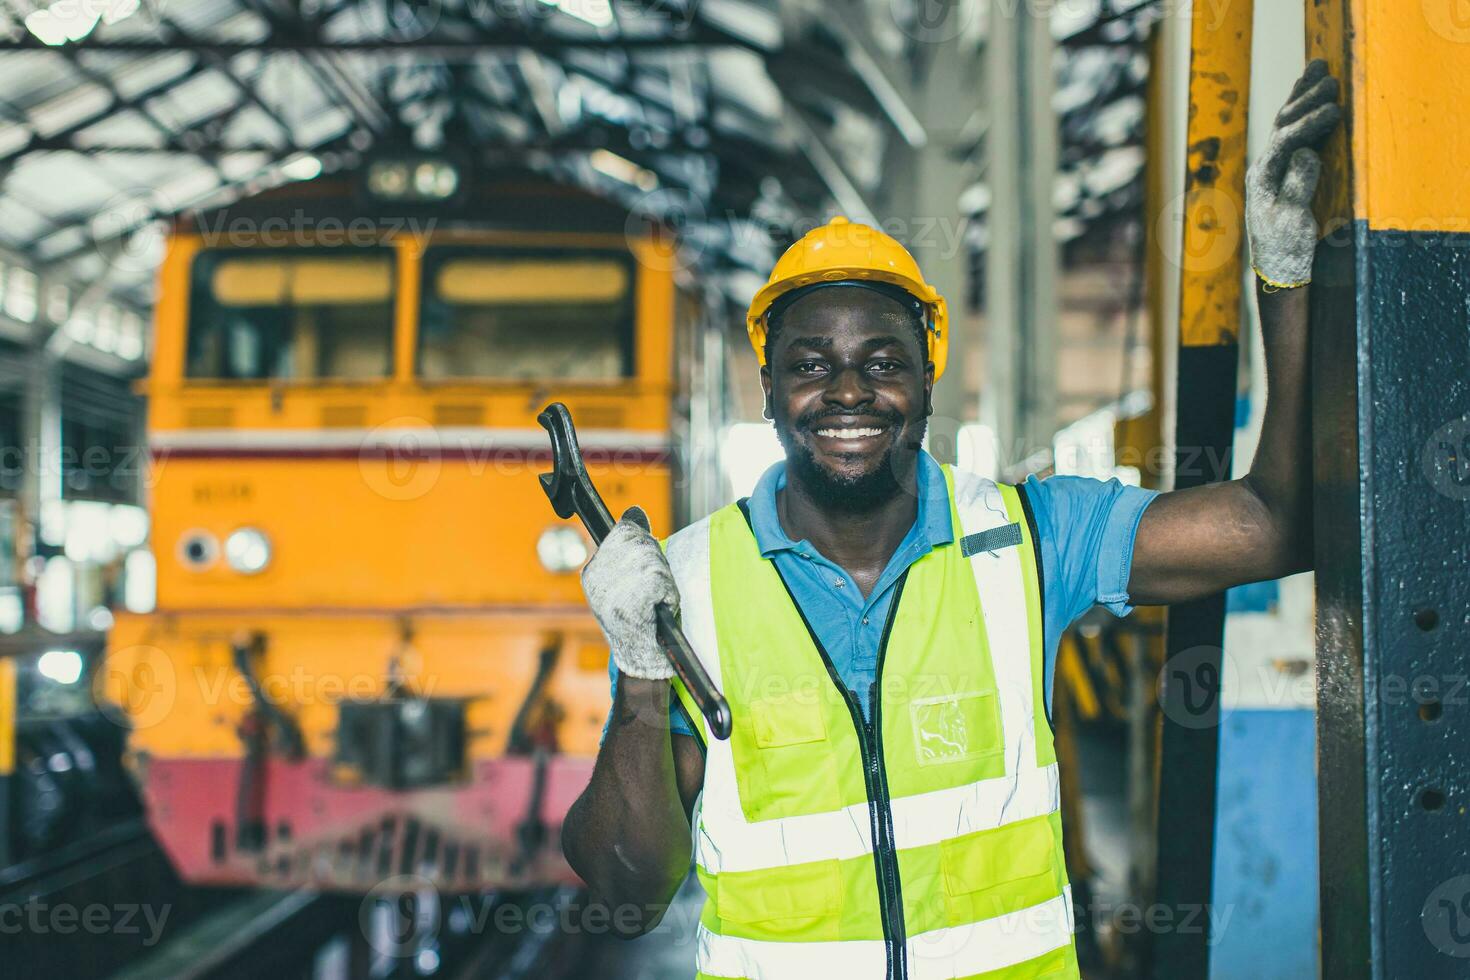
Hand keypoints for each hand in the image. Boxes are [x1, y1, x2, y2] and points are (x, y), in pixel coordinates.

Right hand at [581, 506, 678, 679]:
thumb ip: (631, 547)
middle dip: (654, 561)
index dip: (641, 543)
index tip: (645, 562)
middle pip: (638, 542)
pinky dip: (669, 593)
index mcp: (593, 574)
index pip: (622, 533)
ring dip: (663, 580)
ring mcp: (612, 592)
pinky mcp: (629, 604)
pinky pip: (659, 579)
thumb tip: (634, 511)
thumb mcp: (631, 581)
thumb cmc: (641, 621)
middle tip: (654, 590)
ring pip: (651, 559)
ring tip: (656, 602)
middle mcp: (597, 581)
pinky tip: (661, 609)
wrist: (642, 662)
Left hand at [1246, 59, 1342, 288]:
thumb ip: (1298, 185)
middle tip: (1329, 74)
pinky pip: (1292, 135)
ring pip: (1285, 124)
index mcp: (1263, 179)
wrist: (1278, 273)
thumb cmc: (1286, 251)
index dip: (1310, 123)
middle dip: (1305, 98)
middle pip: (1282, 124)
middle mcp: (1264, 170)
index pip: (1285, 140)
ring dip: (1302, 96)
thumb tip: (1307, 152)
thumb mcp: (1293, 222)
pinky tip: (1310, 97)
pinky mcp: (1284, 175)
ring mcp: (1272, 171)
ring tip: (1317, 68)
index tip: (1335, 109)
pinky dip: (1303, 113)